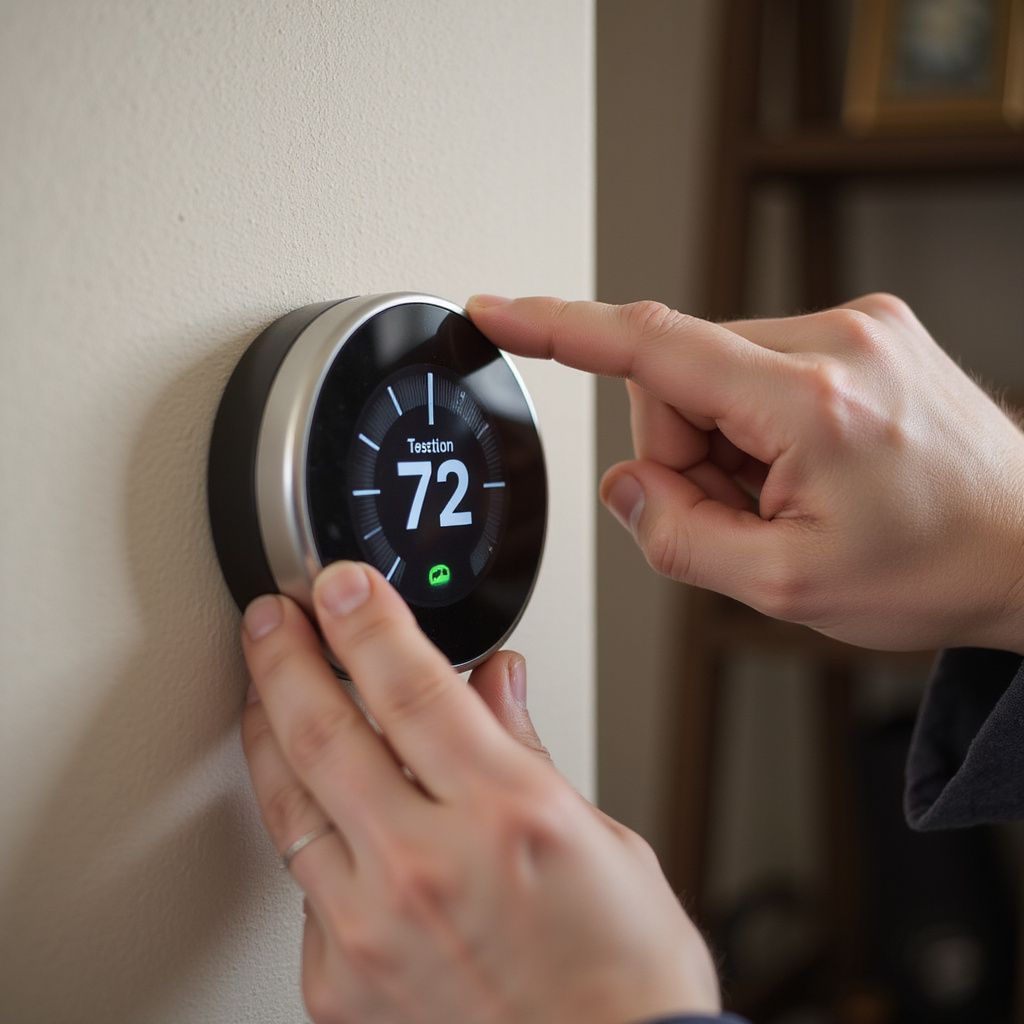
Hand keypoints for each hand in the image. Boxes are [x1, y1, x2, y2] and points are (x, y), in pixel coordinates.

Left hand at [240, 561, 718, 1023]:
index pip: (410, 686)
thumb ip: (526, 750)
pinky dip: (309, 830)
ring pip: (289, 803)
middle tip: (271, 617)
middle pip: (324, 730)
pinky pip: (304, 884)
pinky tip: (313, 804)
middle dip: (285, 655)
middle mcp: (429, 867)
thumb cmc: (625, 975)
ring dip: (270, 730)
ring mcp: (373, 930)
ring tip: (265, 689)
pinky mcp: (340, 983)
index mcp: (508, 814)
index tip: (341, 585)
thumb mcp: (600, 838)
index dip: (366, 621)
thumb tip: (494, 679)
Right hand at [468, 293, 1023, 653]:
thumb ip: (679, 539)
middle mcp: (834, 340)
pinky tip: (808, 468)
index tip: (497, 311)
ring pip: (713, 379)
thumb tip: (627, 486)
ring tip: (789, 496)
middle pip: (677, 381)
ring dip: (724, 447)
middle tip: (745, 514)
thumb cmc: (935, 568)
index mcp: (810, 401)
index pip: (651, 344)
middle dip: (686, 457)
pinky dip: (756, 428)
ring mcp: (852, 328)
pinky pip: (756, 372)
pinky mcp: (859, 333)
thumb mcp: (785, 588)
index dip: (558, 328)